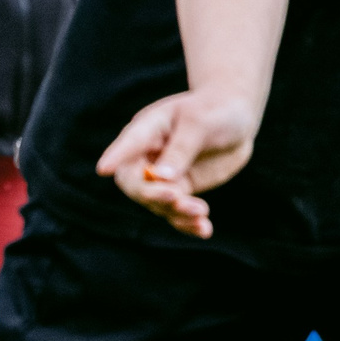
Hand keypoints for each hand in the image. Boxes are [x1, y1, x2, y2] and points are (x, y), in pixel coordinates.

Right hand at [95, 91, 261, 237]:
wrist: (236, 120)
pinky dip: (189, 223)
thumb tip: (160, 178)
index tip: (103, 169)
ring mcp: (162, 177)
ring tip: (202, 212)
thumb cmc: (215, 110)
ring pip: (157, 203)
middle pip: (134, 183)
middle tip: (175, 198)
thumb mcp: (200, 122)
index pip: (127, 145)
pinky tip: (205, 229)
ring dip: (177, 211)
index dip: (114, 157)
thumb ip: (181, 149)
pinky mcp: (179, 191)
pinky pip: (176, 213)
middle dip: (151, 194)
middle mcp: (147, 156)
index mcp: (147, 129)